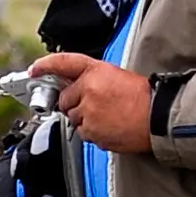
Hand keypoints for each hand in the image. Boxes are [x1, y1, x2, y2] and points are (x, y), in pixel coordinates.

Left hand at [31, 54, 154, 153]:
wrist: (159, 117)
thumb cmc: (146, 98)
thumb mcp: (118, 76)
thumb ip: (94, 80)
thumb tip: (79, 88)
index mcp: (96, 71)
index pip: (64, 62)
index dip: (47, 65)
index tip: (36, 69)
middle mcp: (88, 89)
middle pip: (66, 100)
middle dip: (76, 105)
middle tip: (98, 106)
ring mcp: (88, 112)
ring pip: (74, 119)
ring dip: (86, 120)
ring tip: (110, 117)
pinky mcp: (92, 131)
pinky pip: (84, 134)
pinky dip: (94, 133)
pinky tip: (111, 127)